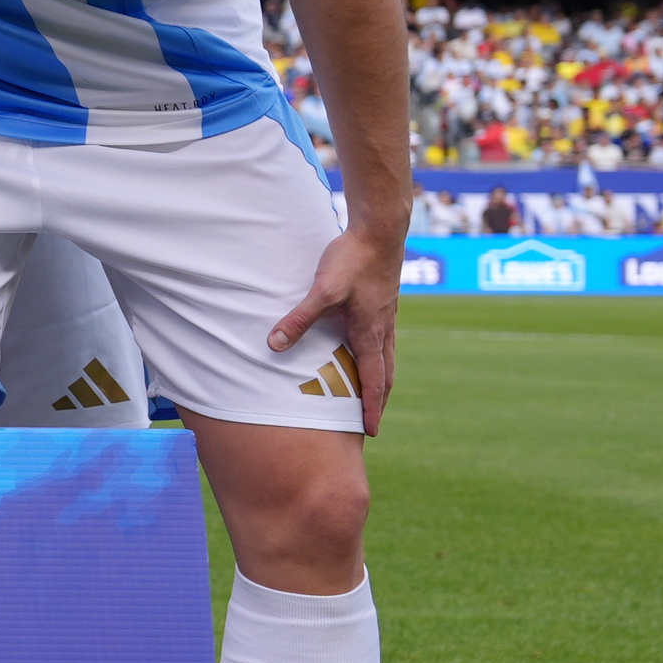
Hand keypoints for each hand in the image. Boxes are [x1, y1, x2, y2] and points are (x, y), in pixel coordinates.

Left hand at [270, 229, 399, 437]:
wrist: (380, 231)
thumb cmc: (352, 260)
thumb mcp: (322, 291)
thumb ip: (298, 319)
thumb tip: (273, 346)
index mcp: (370, 332)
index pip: (374, 379)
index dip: (372, 407)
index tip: (372, 431)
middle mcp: (384, 329)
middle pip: (387, 374)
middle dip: (380, 400)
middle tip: (373, 423)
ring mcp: (387, 316)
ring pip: (388, 357)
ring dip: (382, 379)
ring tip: (375, 395)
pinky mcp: (385, 302)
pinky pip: (386, 340)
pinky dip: (381, 356)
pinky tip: (371, 351)